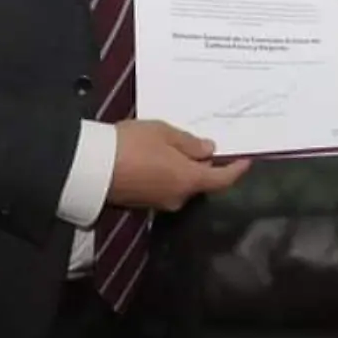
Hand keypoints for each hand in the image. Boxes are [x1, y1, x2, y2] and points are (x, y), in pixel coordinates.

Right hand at [108, 120, 249, 211]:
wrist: (91, 166)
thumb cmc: (132, 144)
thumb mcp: (164, 133)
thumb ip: (190, 143)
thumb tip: (209, 151)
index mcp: (189, 180)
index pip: (222, 180)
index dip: (235, 170)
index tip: (246, 160)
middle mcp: (178, 197)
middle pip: (199, 182)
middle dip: (201, 164)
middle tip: (197, 144)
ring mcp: (159, 204)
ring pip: (179, 184)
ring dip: (181, 168)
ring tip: (170, 146)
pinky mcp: (141, 204)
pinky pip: (162, 187)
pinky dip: (165, 174)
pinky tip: (154, 159)